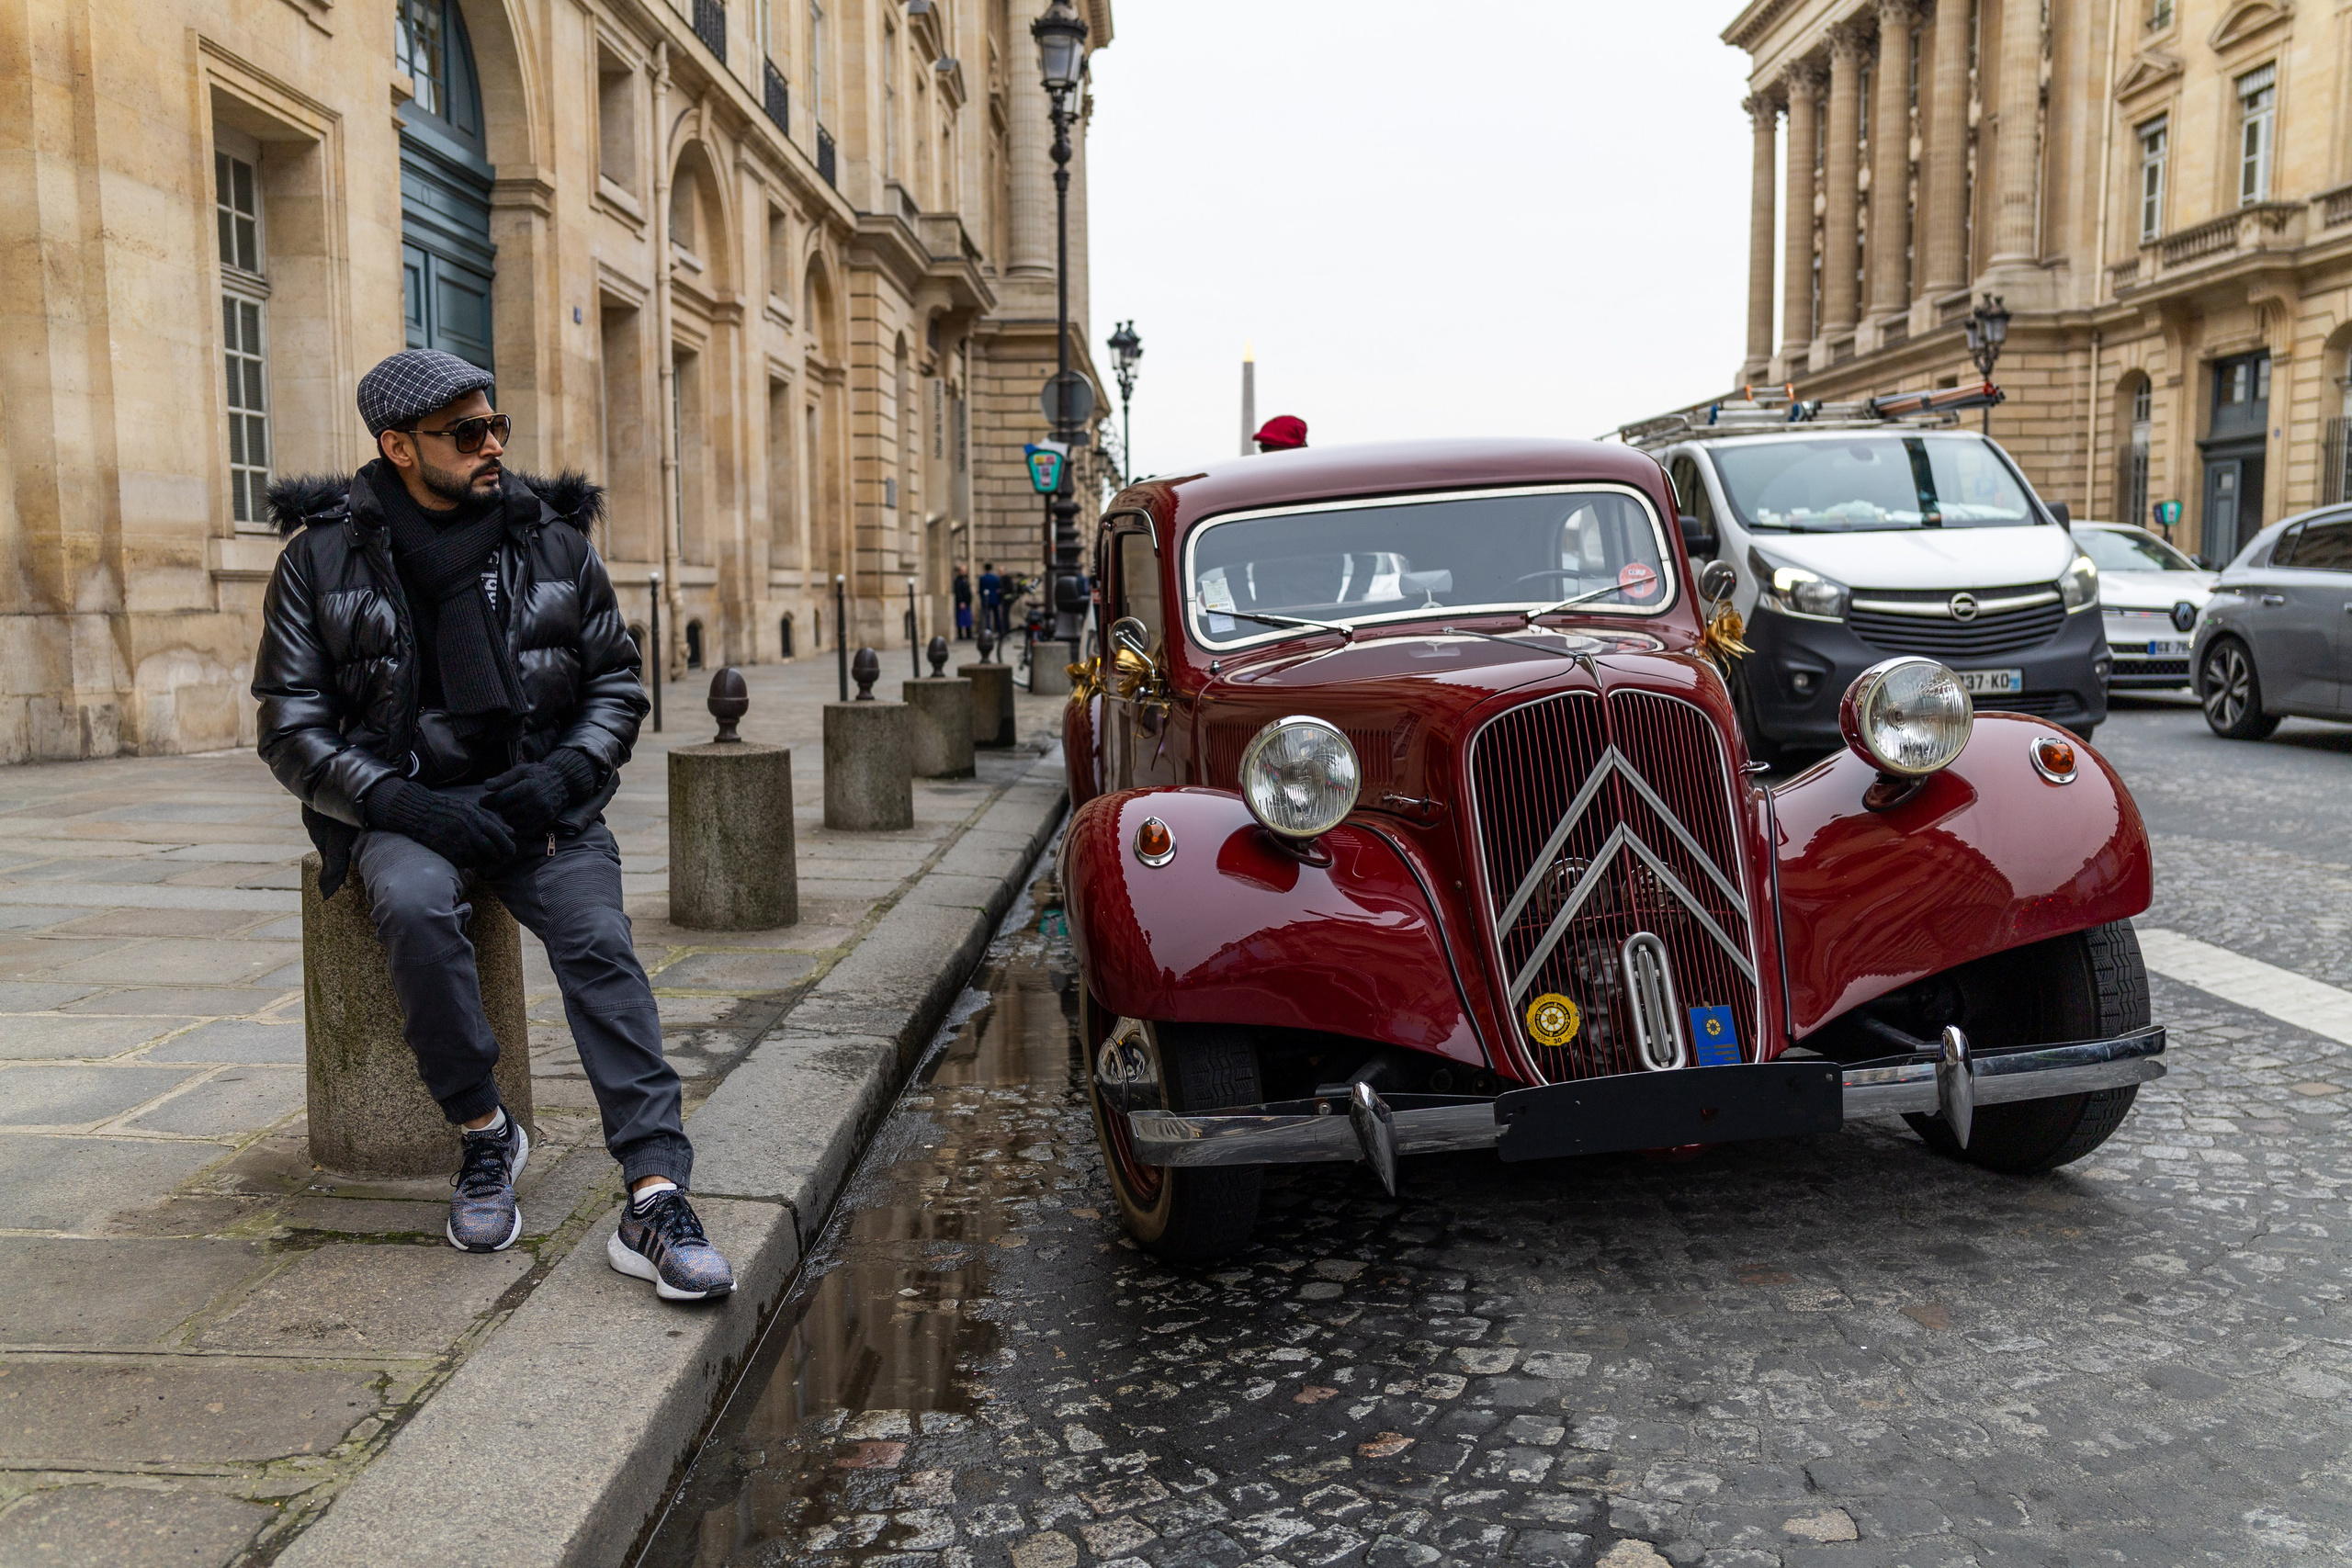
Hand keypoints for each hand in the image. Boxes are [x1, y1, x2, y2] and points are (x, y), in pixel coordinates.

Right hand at [365, 780, 515, 866]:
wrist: (418, 811)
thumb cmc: (447, 808)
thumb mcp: (471, 807)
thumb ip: (492, 819)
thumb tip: (512, 832)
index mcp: (474, 817)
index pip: (498, 835)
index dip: (507, 845)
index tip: (511, 851)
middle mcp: (467, 830)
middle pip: (491, 849)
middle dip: (499, 856)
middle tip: (500, 858)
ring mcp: (456, 842)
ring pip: (479, 859)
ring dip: (486, 861)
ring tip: (486, 859)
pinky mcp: (447, 852)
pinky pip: (465, 863)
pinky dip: (472, 863)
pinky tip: (471, 859)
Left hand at [481, 750, 598, 834]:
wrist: (563, 783)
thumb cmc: (538, 774)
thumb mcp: (521, 770)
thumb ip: (503, 778)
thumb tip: (486, 786)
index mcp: (528, 787)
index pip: (500, 798)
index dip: (488, 801)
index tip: (483, 800)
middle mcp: (535, 802)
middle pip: (506, 812)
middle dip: (497, 809)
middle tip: (494, 806)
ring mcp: (541, 814)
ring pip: (513, 823)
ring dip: (506, 819)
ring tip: (504, 812)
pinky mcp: (544, 822)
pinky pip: (524, 831)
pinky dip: (516, 827)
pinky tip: (513, 819)